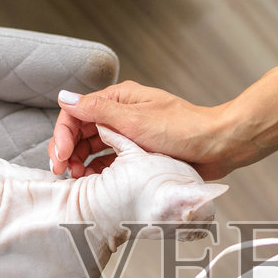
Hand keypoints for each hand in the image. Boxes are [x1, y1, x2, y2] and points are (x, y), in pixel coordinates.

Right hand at [49, 81, 250, 178]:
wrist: (218, 146)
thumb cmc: (183, 129)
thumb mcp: (135, 120)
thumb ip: (98, 111)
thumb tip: (64, 97)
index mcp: (118, 99)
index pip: (77, 113)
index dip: (63, 135)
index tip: (59, 157)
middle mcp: (121, 114)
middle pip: (82, 131)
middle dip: (69, 151)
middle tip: (63, 172)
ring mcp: (131, 134)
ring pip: (94, 147)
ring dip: (82, 162)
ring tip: (78, 179)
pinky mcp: (140, 152)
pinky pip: (111, 160)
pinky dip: (100, 170)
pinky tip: (96, 181)